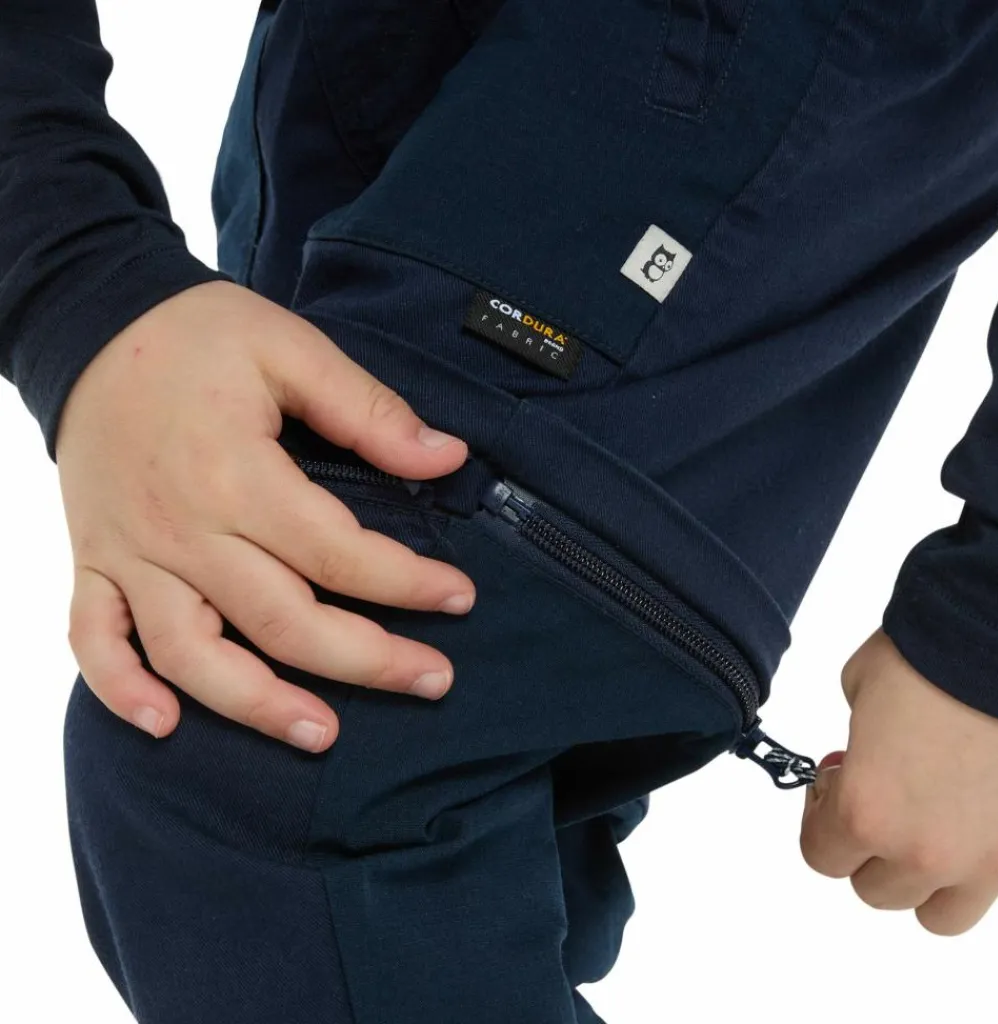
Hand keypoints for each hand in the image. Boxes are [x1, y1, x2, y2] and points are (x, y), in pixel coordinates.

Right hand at [56, 281, 476, 751]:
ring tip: (323, 735)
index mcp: (236, 473)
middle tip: (433, 681)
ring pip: (192, 653)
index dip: (407, 583)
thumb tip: (448, 457)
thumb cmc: (197, 335)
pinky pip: (92, 638)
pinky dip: (119, 689)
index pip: (337, 552)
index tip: (460, 598)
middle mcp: (182, 527)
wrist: (91, 324)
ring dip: (256, 705)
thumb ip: (369, 409)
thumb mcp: (291, 348)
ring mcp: (129, 552)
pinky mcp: (92, 560)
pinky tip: (163, 727)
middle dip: (366, 660)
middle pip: (281, 620)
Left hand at [801, 628, 997, 934]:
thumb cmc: (930, 657)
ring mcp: (988, 863)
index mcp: (866, 812)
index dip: (821, 818)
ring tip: (932, 828)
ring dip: (926, 880)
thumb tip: (862, 759)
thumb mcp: (860, 692)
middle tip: (884, 801)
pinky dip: (986, 867)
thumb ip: (854, 746)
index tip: (834, 788)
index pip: (821, 857)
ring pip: (942, 915)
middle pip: (876, 891)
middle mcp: (925, 853)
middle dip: (869, 849)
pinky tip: (982, 817)